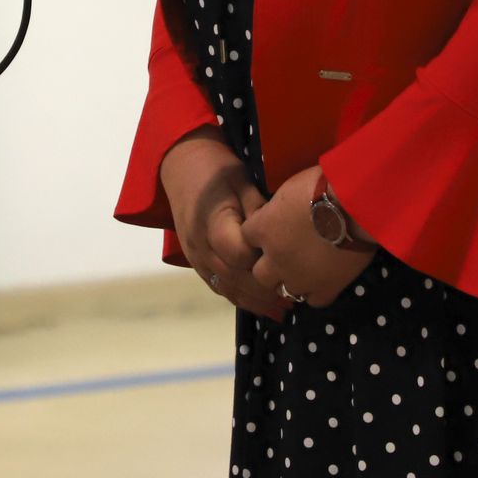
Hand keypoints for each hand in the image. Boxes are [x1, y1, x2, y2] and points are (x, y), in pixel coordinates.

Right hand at [158, 128, 290, 320]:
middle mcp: (200, 245)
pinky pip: (218, 286)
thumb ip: (258, 210)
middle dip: (264, 292)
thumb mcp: (242, 180)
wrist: (182, 166)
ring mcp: (195, 257)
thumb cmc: (217, 170)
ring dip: (254, 302)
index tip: (288, 263)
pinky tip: (261, 306)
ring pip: (226, 288)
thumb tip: (279, 234)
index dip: (263, 261)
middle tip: (296, 299)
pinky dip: (240, 298)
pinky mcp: (196, 262)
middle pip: (234, 278)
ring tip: (282, 311)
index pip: (239, 255)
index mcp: (212, 223)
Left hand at [239, 166, 373, 308]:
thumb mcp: (290, 186)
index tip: (271, 228)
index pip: (247, 237)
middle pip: (260, 273)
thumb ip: (280, 206)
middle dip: (269, 265)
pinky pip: (313, 300)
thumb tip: (281, 209)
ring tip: (304, 269)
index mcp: (263, 229)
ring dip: (290, 280)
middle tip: (285, 254)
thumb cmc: (322, 186)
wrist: (354, 205)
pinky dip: (316, 291)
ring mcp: (298, 278)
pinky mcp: (324, 289)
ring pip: (283, 290)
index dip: (260, 233)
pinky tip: (324, 279)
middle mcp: (275, 258)